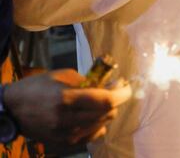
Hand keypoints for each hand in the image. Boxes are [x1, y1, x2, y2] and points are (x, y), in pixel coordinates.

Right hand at [4, 69, 130, 147]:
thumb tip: (112, 84)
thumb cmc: (38, 86)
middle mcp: (66, 119)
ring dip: (107, 111)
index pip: (106, 100)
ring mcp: (65, 134)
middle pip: (107, 113)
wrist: (13, 108)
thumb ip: (89, 81)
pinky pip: (92, 136)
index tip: (127, 85)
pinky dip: (98, 124)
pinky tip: (93, 115)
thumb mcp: (63, 76)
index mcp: (66, 98)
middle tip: (115, 89)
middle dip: (116, 100)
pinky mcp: (63, 143)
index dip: (122, 93)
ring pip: (102, 124)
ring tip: (101, 101)